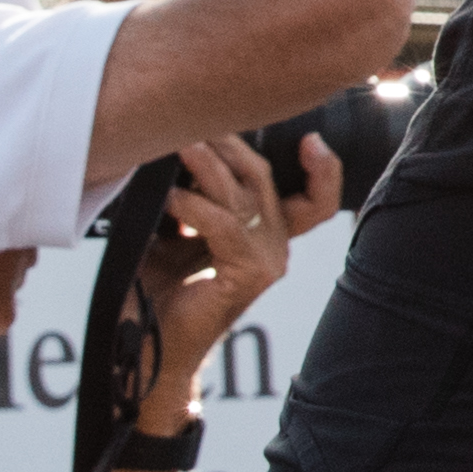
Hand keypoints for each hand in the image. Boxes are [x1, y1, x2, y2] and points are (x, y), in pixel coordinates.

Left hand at [129, 133, 313, 416]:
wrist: (150, 352)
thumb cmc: (158, 295)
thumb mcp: (176, 235)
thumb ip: (191, 199)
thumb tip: (176, 146)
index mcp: (267, 237)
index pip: (315, 198)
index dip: (322, 168)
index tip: (308, 137)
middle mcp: (276, 246)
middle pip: (266, 177)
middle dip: (230, 143)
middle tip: (193, 119)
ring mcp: (268, 261)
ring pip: (246, 195)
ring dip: (207, 165)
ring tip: (177, 144)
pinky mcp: (249, 275)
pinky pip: (226, 226)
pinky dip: (194, 207)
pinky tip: (170, 198)